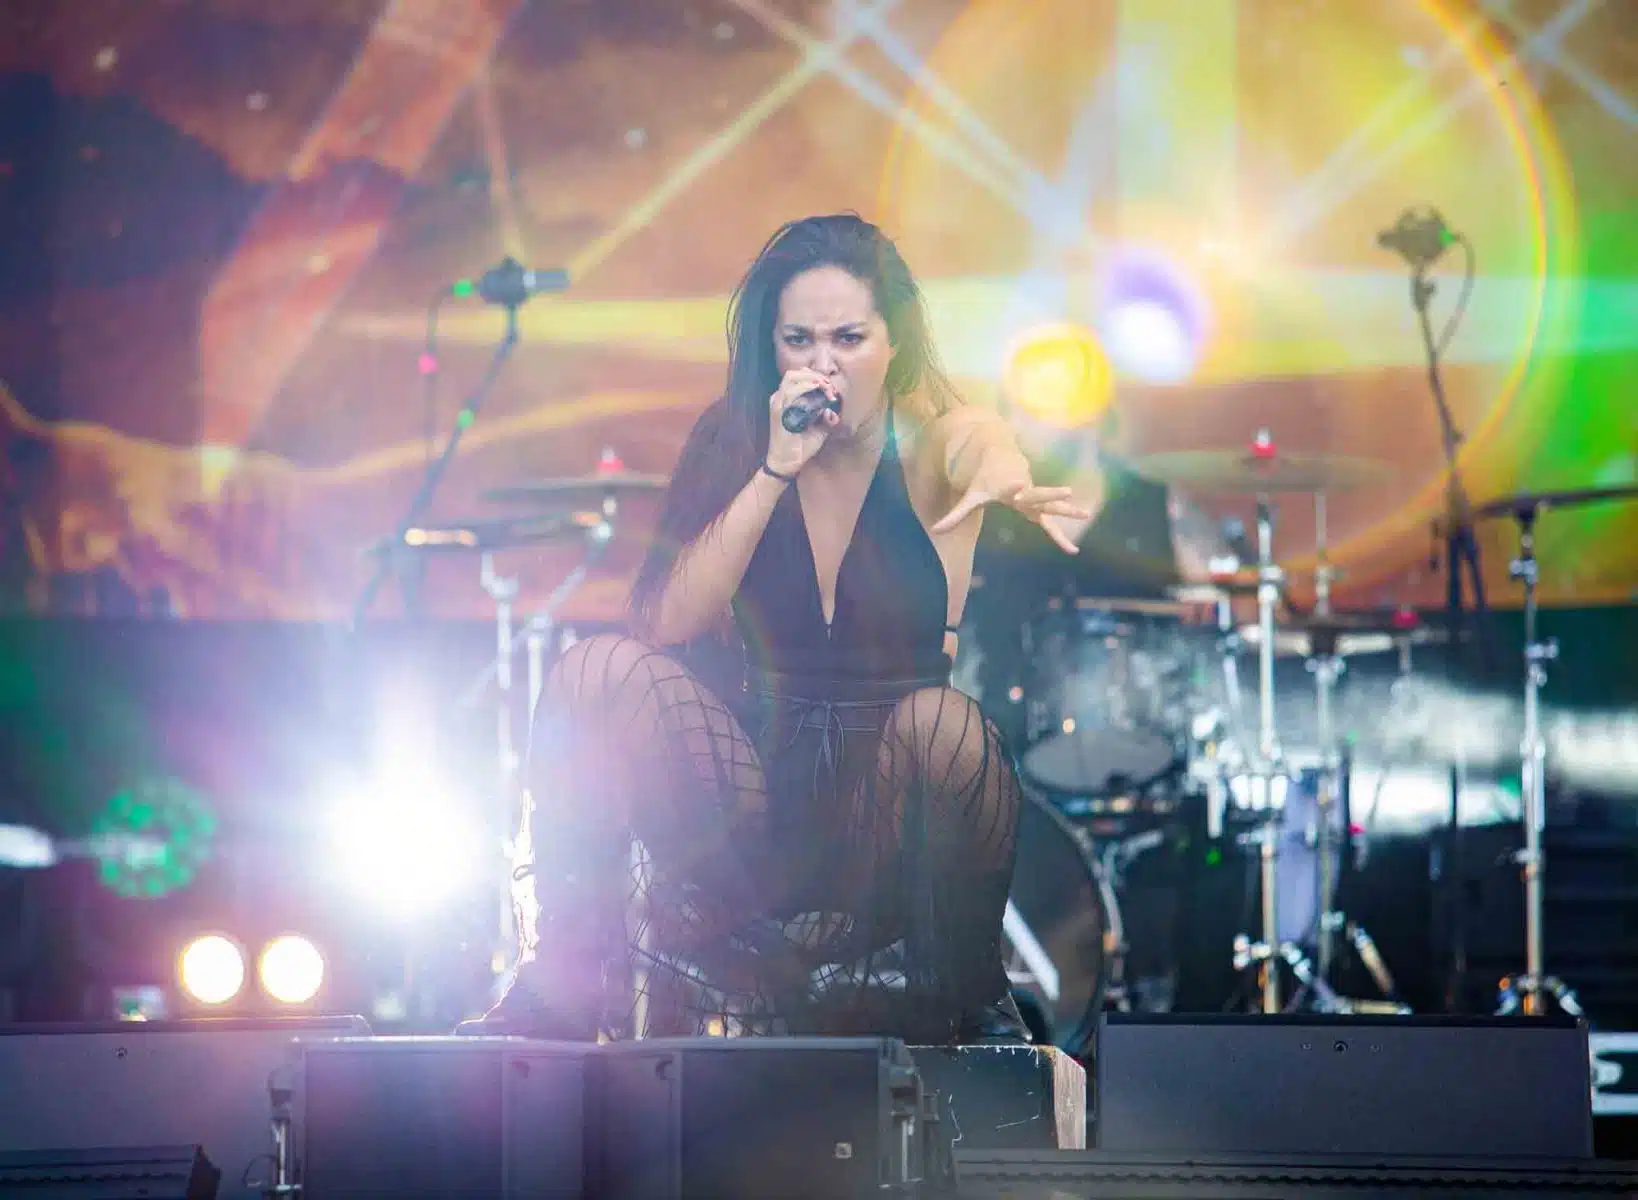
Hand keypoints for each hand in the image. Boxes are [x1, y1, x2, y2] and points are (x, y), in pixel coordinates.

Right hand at [765, 369, 840, 477]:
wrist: (787, 463)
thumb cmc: (801, 447)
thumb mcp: (819, 430)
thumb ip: (826, 418)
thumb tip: (831, 410)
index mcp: (787, 400)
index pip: (800, 378)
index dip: (817, 378)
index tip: (831, 389)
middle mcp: (780, 398)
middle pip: (795, 373)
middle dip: (815, 375)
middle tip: (829, 387)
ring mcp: (777, 403)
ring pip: (792, 377)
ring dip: (812, 379)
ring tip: (825, 387)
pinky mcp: (778, 410)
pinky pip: (790, 391)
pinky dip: (805, 387)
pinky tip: (818, 390)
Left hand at [931, 454, 1089, 553]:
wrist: (1000, 458)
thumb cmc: (984, 480)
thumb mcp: (970, 496)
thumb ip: (955, 514)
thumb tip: (934, 530)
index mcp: (1007, 486)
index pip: (1012, 486)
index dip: (1016, 485)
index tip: (1021, 483)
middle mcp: (1024, 490)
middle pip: (1039, 493)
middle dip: (1052, 493)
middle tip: (1067, 491)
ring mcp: (1034, 498)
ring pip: (1052, 504)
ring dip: (1068, 509)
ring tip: (1086, 513)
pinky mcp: (1038, 507)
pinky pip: (1050, 523)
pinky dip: (1059, 536)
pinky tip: (1071, 551)